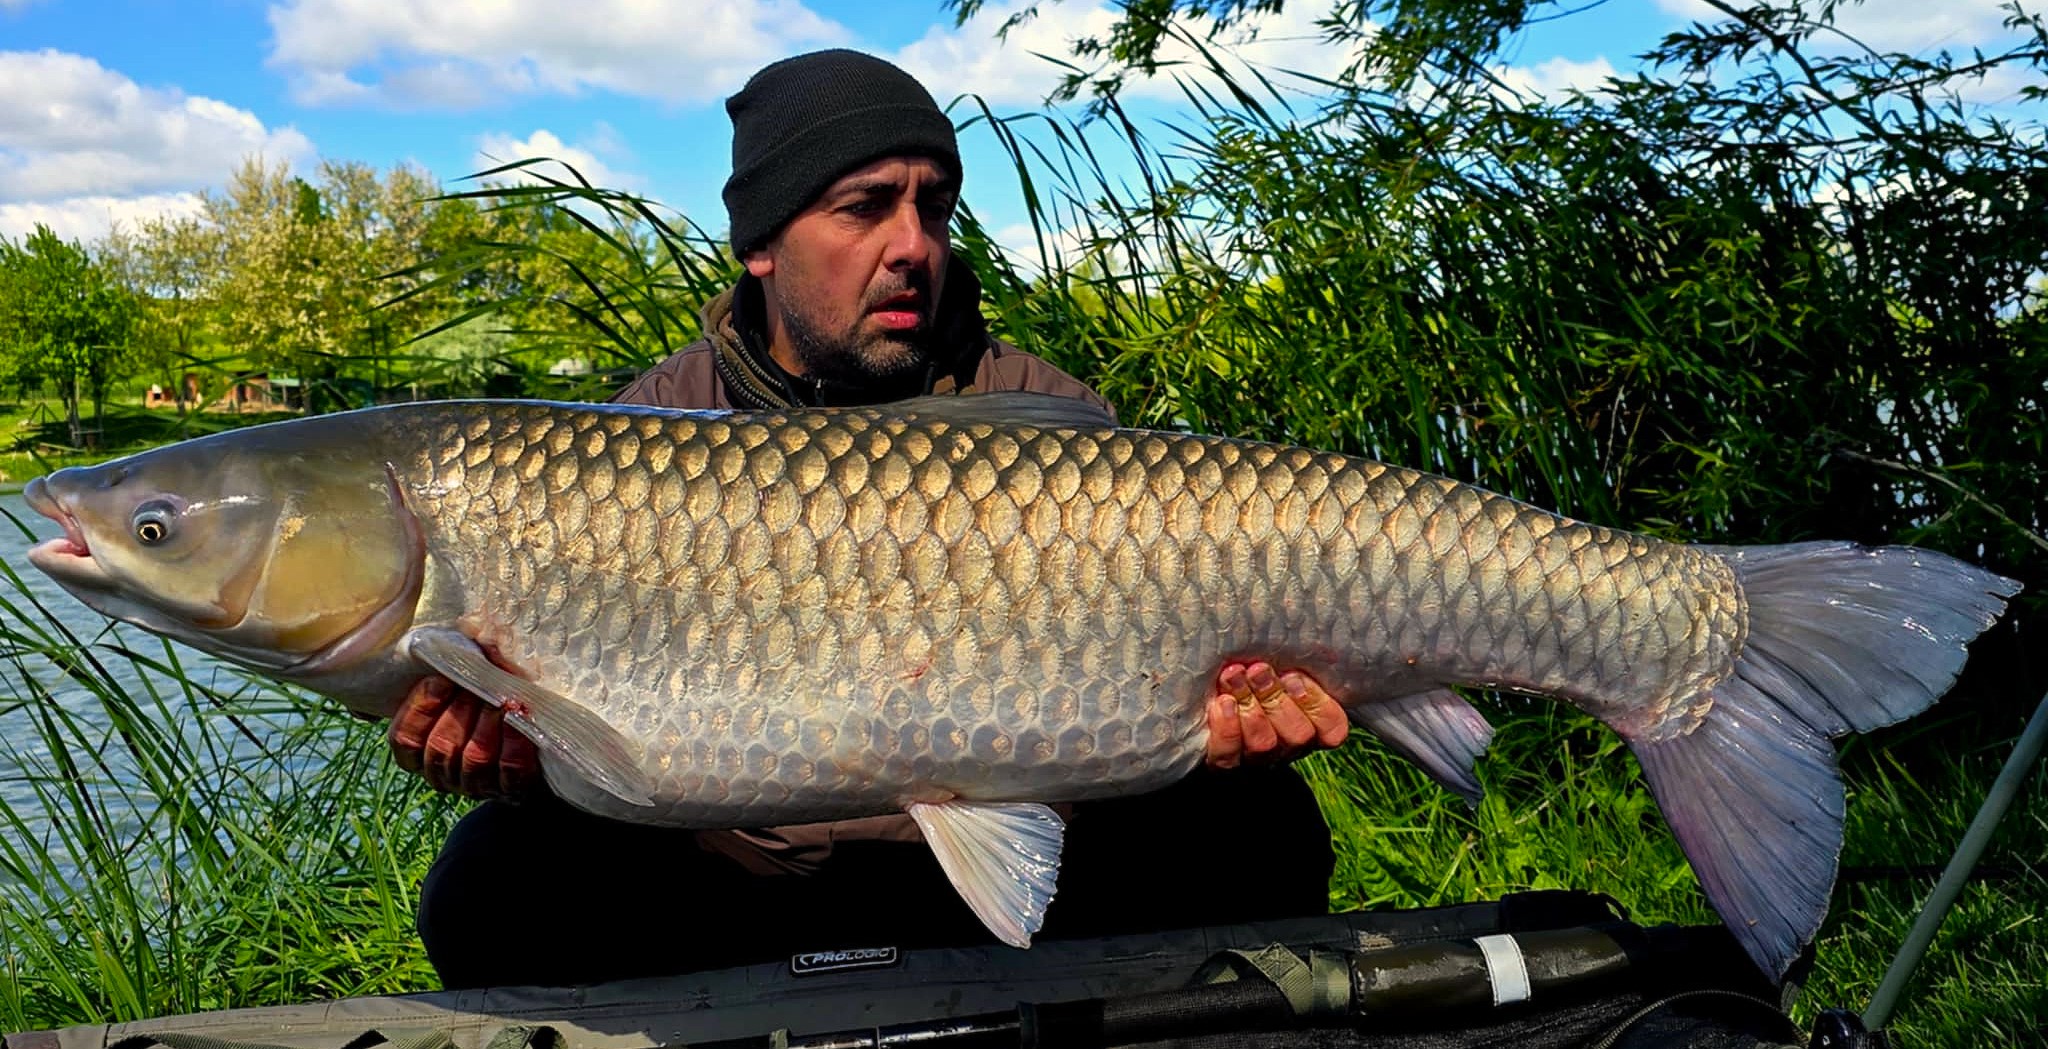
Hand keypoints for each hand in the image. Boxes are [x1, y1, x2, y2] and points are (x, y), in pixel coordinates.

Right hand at [388, 676, 542, 798]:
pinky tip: (519, 721)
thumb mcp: (466, 687)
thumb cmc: (487, 704)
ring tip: (501, 701)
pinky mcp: (510, 790)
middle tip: (476, 687)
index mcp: (421, 753)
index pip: (405, 740)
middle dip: (460, 712)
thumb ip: (457, 670)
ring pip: (474, 760)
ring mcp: (476, 786)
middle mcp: (444, 774)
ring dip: (488, 725)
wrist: (532, 741)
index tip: (441, 679)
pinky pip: (510, 771)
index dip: (420, 709)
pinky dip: (515, 744)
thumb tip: (462, 644)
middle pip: (440, 748)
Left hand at [1204, 661, 1349, 768]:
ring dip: (1249, 705)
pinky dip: (1227, 728)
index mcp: (1311, 723)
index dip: (1317, 704)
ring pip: (1264, 743)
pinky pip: (1229, 754)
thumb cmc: (1249, 669)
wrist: (1204, 696)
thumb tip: (1297, 626)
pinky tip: (1221, 703)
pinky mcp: (1225, 761)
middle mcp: (1288, 745)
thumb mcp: (1277, 663)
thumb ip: (1289, 658)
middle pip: (1298, 735)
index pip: (1333, 729)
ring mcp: (1257, 757)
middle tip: (1258, 670)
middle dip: (1276, 698)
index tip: (1293, 675)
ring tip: (1233, 676)